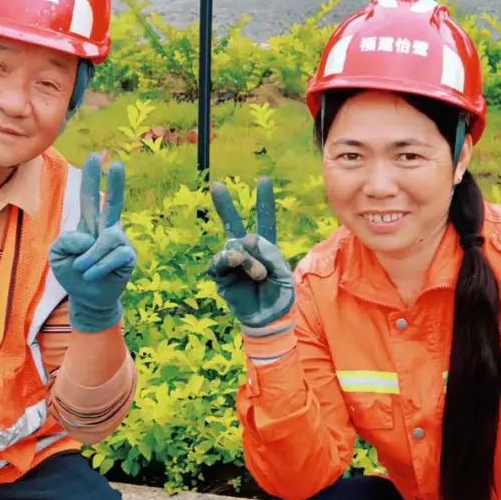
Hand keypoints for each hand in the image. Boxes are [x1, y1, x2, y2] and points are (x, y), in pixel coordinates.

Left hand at [48, 155, 136, 333]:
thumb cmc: (72, 273)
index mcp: (88, 224)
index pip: (89, 197)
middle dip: (116, 183)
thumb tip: (87, 238)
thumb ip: (65, 241)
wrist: (88, 298)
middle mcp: (106, 229)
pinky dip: (97, 268)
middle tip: (118, 164)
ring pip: (105, 240)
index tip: (94, 157)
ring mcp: (119, 242)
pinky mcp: (128, 257)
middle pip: (113, 203)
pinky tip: (92, 276)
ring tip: (82, 270)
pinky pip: (112, 257)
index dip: (91, 178)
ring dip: (88, 259)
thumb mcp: (57, 255)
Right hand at [207, 177, 294, 334]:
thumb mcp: (283, 272)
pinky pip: (220, 262)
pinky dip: (229, 260)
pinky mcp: (221, 277)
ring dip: (247, 259)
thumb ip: (270, 253)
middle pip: (234, 224)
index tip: (263, 180)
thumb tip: (247, 239)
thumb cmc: (279, 297)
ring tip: (259, 274)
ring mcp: (232, 264)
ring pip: (233, 247)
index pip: (264, 220)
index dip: (264, 201)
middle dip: (224, 205)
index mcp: (265, 248)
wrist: (268, 320)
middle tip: (216, 185)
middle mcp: (247, 252)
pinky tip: (236, 261)